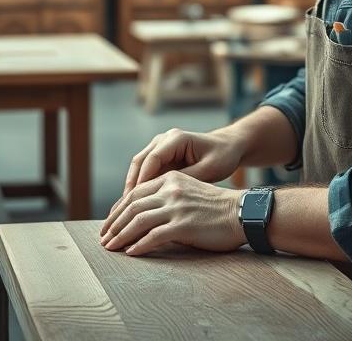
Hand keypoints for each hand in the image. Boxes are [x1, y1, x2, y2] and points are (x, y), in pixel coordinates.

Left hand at [99, 170, 244, 255]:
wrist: (242, 213)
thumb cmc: (216, 207)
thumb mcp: (189, 192)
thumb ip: (167, 197)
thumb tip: (144, 215)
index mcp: (170, 180)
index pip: (135, 193)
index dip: (118, 209)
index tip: (109, 222)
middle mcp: (170, 190)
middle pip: (132, 206)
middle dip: (114, 224)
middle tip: (104, 239)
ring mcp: (176, 207)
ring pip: (138, 221)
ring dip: (121, 236)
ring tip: (111, 248)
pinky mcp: (183, 225)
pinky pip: (154, 236)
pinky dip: (139, 245)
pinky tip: (132, 253)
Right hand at [111, 127, 244, 212]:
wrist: (228, 146)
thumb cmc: (222, 157)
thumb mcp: (209, 170)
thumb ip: (187, 180)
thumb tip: (166, 197)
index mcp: (175, 139)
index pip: (151, 160)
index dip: (141, 181)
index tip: (135, 202)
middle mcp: (163, 140)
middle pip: (139, 163)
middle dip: (130, 187)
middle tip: (123, 210)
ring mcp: (160, 147)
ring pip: (138, 168)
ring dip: (131, 189)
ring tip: (124, 211)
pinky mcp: (161, 157)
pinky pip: (145, 173)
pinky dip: (139, 189)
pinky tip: (134, 206)